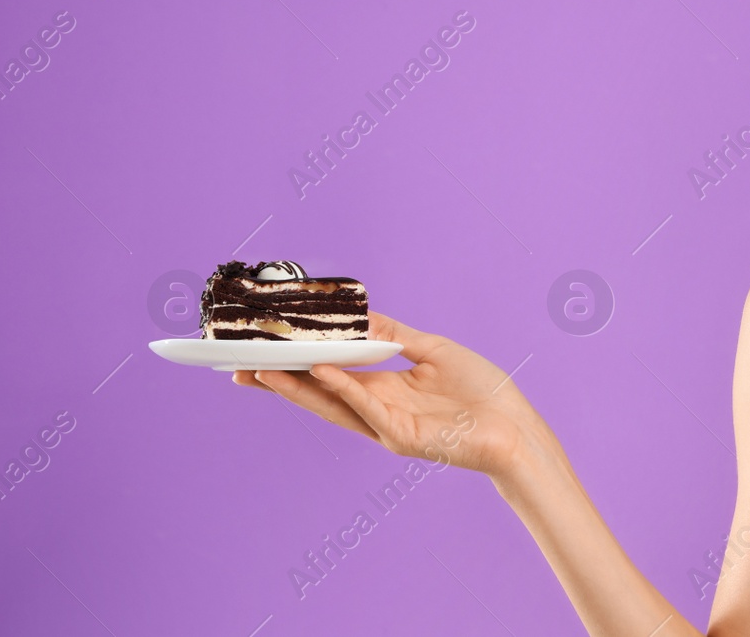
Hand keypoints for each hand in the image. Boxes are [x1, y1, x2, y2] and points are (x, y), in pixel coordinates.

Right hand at [232, 311, 539, 478]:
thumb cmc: (481, 391)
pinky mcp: (401, 436)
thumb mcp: (433, 351)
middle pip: (317, 393)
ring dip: (295, 387)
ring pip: (331, 403)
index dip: (296, 363)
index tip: (261, 347)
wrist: (514, 427)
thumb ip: (395, 336)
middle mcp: (376, 410)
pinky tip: (320, 370)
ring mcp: (385, 426)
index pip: (328, 374)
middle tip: (235, 364)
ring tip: (259, 369)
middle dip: (277, 379)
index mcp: (382, 389)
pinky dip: (343, 388)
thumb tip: (362, 314)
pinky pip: (366, 407)